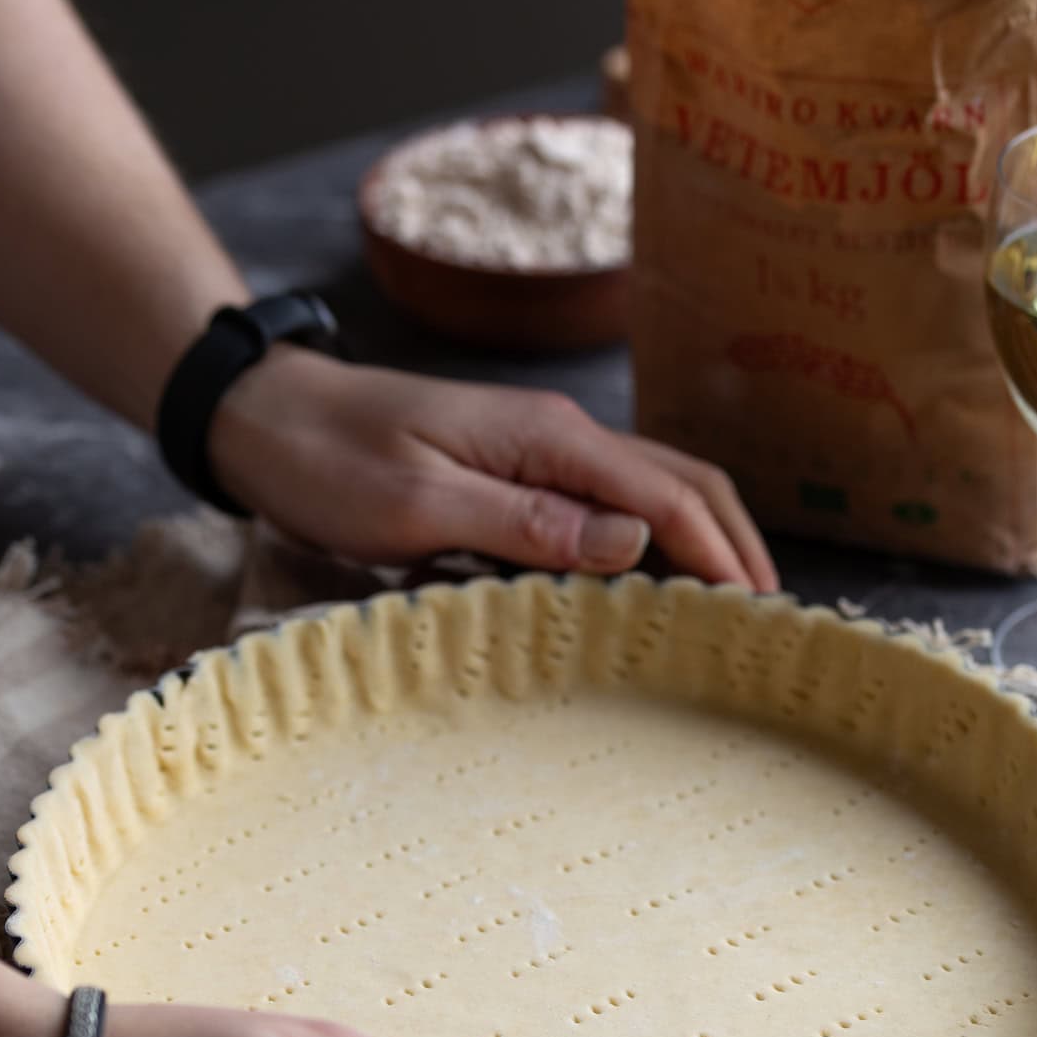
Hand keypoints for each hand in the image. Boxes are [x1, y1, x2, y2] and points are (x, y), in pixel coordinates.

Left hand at [208, 346, 778, 589]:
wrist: (267, 416)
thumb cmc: (329, 461)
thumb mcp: (418, 502)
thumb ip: (525, 522)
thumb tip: (634, 544)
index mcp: (547, 438)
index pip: (666, 496)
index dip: (720, 555)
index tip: (760, 615)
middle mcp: (559, 436)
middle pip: (682, 482)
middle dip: (734, 543)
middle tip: (769, 619)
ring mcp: (542, 450)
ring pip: (654, 489)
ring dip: (703, 539)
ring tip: (734, 607)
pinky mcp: (520, 471)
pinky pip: (609, 503)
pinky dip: (655, 539)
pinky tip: (659, 582)